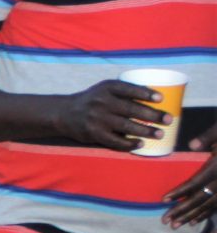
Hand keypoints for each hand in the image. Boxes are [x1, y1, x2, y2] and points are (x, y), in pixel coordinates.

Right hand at [55, 79, 171, 151]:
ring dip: (146, 131)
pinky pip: (115, 141)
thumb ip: (124, 92)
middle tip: (168, 120)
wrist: (64, 113)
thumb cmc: (93, 100)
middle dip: (152, 115)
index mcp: (106, 88)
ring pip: (126, 126)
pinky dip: (129, 143)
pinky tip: (140, 143)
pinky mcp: (94, 133)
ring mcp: (97, 119)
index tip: (161, 98)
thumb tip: (157, 99)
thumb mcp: (104, 90)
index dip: (145, 93)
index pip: (128, 89)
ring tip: (160, 134)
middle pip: (131, 109)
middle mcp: (101, 102)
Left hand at [162, 137, 216, 228]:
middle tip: (164, 221)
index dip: (180, 191)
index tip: (164, 199)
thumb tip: (192, 144)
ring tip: (175, 226)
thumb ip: (208, 137)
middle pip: (200, 198)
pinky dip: (206, 213)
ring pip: (209, 205)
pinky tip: (194, 222)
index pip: (196, 182)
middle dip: (182, 210)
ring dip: (192, 216)